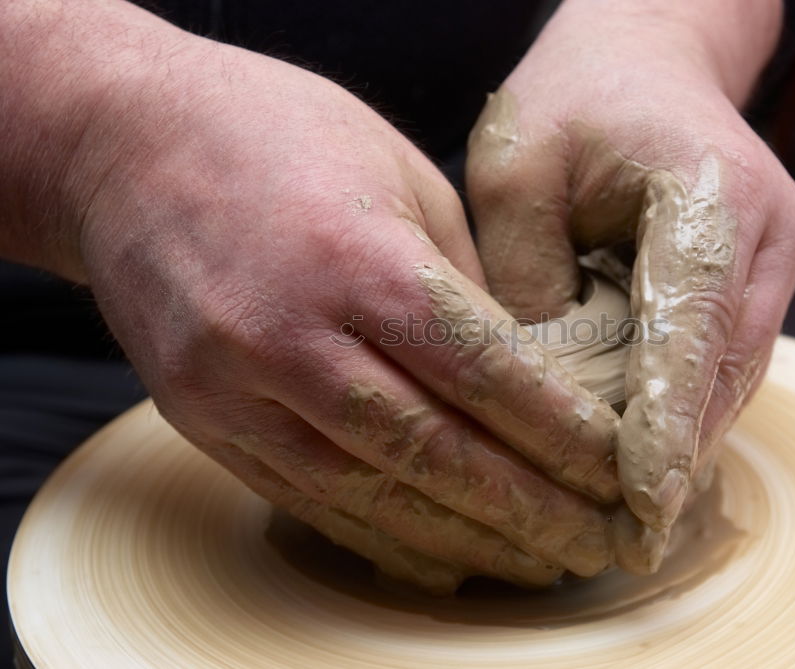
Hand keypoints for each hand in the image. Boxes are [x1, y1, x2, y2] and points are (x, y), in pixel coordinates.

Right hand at [23, 3, 625, 589]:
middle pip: (433, 451)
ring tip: (538, 564)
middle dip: (529, 510)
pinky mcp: (202, 421)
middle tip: (598, 543)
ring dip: (466, 541)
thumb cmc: (282, 137)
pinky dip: (385, 539)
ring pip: (371, 493)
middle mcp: (290, 335)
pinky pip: (307, 500)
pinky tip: (446, 561)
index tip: (616, 472)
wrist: (125, 145)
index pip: (482, 373)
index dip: (560, 435)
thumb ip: (461, 284)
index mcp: (356, 259)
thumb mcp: (401, 178)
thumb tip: (526, 377)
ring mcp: (235, 388)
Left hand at [467, 0, 794, 570]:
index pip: (692, 324)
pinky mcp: (755, 279)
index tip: (643, 502)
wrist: (642, 57)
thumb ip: (525, 276)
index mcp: (712, 193)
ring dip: (683, 443)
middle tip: (624, 538)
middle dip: (676, 454)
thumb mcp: (515, 168)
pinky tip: (642, 459)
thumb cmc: (573, 99)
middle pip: (726, 368)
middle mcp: (767, 234)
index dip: (668, 419)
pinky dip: (684, 411)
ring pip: (731, 376)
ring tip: (630, 520)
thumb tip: (538, 387)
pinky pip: (722, 362)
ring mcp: (773, 260)